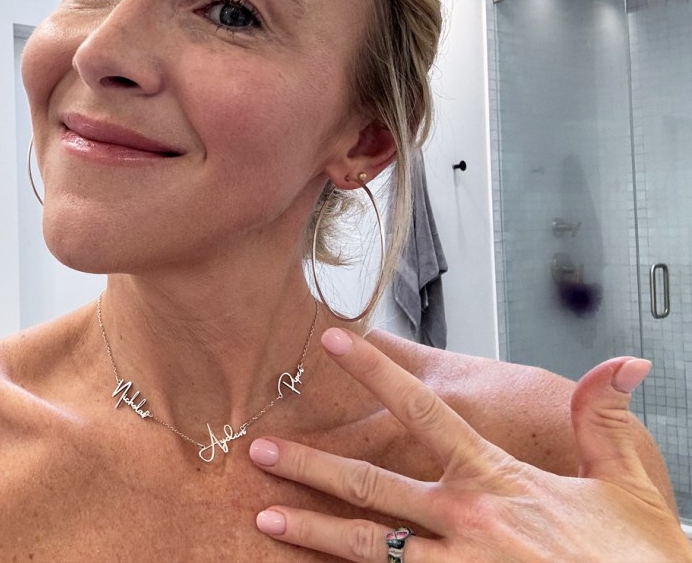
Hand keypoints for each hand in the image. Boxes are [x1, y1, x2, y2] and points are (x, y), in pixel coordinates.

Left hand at [250, 328, 691, 561]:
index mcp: (497, 481)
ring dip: (312, 529)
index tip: (332, 343)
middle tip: (260, 450)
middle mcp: (466, 524)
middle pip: (371, 485)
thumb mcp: (625, 485)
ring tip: (266, 517)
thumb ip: (603, 420)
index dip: (374, 371)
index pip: (422, 412)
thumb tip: (622, 362)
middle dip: (310, 465)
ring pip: (367, 546)